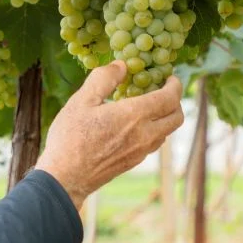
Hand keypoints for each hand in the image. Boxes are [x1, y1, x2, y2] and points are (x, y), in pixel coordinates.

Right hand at [34, 62, 184, 209]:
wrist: (65, 178)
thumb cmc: (70, 137)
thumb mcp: (82, 101)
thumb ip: (104, 78)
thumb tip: (122, 65)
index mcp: (134, 115)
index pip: (169, 98)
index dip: (175, 85)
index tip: (170, 78)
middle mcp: (144, 135)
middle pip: (177, 117)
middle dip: (175, 101)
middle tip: (162, 90)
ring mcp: (140, 152)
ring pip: (166, 132)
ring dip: (164, 117)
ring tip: (146, 106)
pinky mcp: (133, 162)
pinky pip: (153, 143)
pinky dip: (153, 130)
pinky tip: (133, 125)